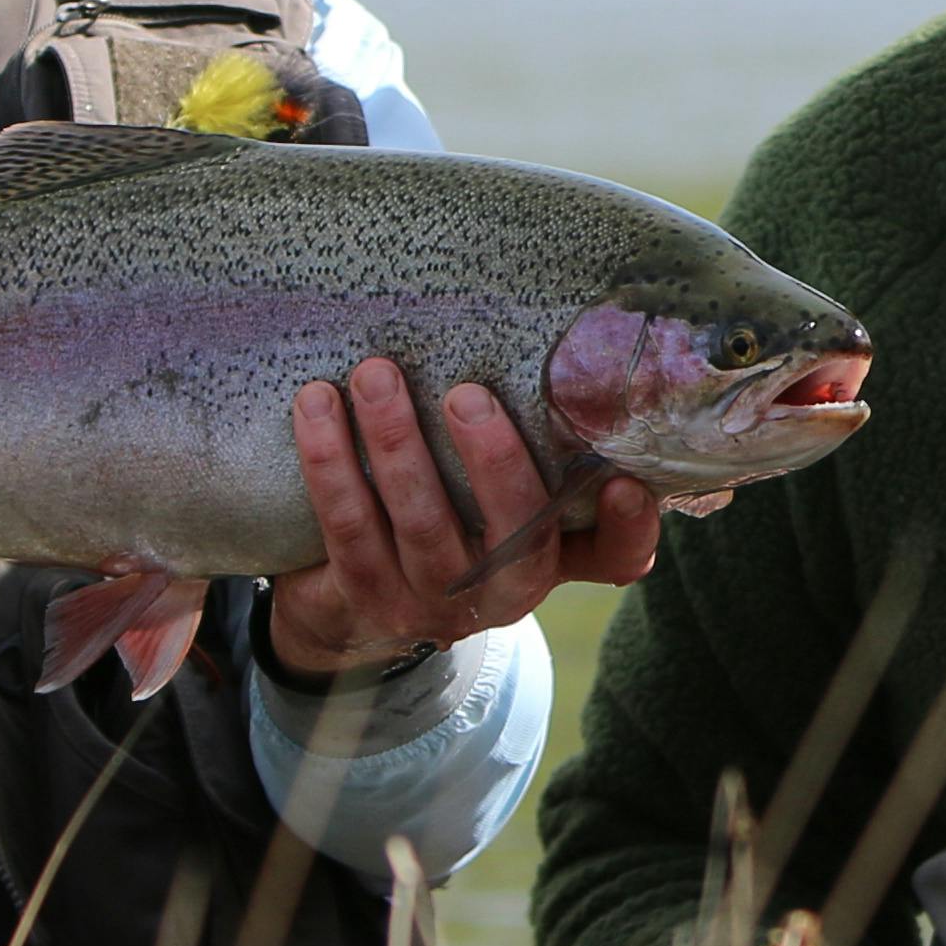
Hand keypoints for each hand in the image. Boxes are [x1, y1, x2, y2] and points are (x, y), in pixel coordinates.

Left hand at [258, 359, 660, 680]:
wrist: (350, 601)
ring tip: (376, 375)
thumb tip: (560, 342)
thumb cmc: (447, 515)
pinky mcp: (366, 598)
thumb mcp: (498, 497)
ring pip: (422, 524)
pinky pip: (347, 526)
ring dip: (396, 444)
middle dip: (493, 463)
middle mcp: (504, 592)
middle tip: (466, 394)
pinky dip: (329, 463)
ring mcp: (434, 603)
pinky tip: (317, 406)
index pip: (612, 557)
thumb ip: (534, 448)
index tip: (624, 484)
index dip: (627, 529)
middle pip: (515, 536)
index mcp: (552, 559)